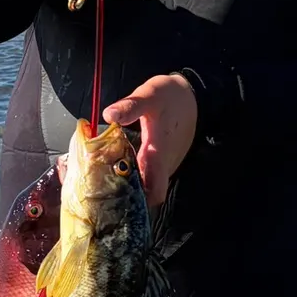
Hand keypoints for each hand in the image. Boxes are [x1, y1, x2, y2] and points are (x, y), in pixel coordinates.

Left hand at [102, 73, 195, 209]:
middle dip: (128, 192)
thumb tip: (108, 115)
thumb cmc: (170, 97)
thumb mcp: (149, 96)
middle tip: (103, 185)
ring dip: (132, 182)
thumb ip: (130, 107)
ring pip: (149, 183)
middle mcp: (164, 165)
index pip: (155, 193)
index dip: (139, 202)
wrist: (193, 95)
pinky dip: (138, 172)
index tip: (117, 199)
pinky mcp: (165, 159)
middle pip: (148, 192)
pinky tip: (123, 162)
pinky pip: (151, 173)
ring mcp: (166, 163)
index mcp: (158, 154)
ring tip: (108, 174)